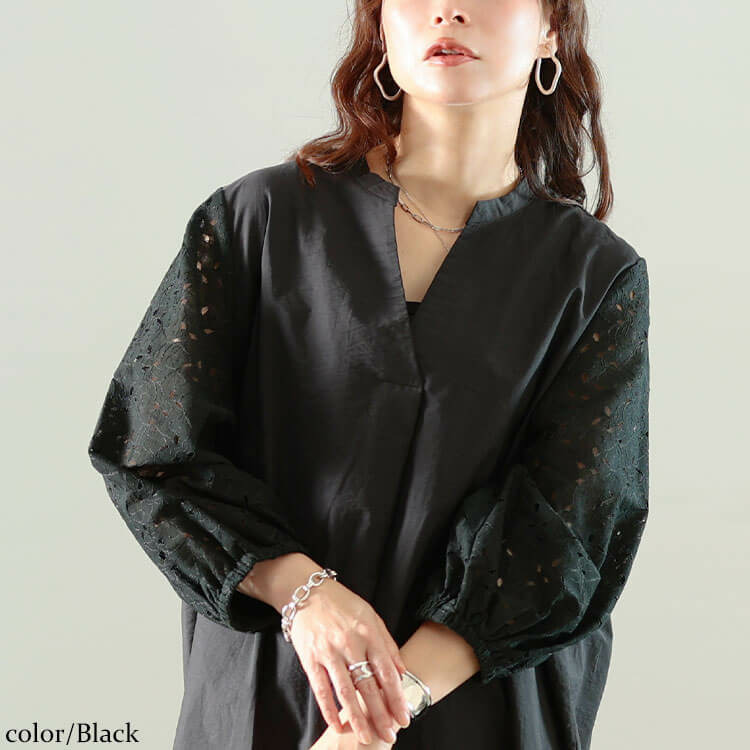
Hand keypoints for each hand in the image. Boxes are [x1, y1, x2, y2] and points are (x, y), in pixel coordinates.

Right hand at [289, 577, 411, 744]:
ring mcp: (330, 652)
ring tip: (366, 737)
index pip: (387, 671)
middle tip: (390, 735)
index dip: (396, 697)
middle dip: (381, 714)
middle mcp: (351, 644)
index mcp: (368, 633)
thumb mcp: (370, 616)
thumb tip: (402, 672)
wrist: (307, 591)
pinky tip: (338, 725)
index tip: (404, 717)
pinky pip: (322, 690)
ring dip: (357, 719)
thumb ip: (387, 644)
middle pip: (369, 686)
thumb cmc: (342, 604)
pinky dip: (329, 710)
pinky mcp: (311, 659)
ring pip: (346, 693)